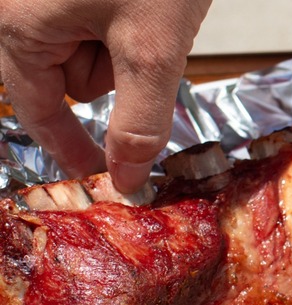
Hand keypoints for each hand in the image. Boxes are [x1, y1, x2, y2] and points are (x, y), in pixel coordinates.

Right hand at [0, 0, 210, 192]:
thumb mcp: (151, 50)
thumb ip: (139, 122)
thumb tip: (126, 179)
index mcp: (20, 25)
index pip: (38, 111)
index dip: (73, 150)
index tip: (102, 180)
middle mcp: (28, 10)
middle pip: (75, 82)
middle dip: (121, 77)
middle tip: (148, 42)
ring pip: (99, 55)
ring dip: (134, 50)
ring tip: (152, 12)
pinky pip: (111, 28)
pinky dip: (137, 29)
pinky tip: (152, 5)